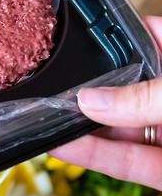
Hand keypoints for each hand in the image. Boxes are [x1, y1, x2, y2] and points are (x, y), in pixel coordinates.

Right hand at [50, 15, 161, 189]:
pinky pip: (129, 163)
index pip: (151, 36)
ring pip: (122, 128)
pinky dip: (96, 157)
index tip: (77, 32)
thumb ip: (147, 98)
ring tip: (44, 119)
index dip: (116, 33)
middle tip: (49, 84)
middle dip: (90, 88)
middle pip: (128, 87)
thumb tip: (91, 100)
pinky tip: (62, 147)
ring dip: (84, 126)